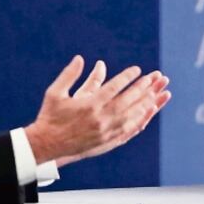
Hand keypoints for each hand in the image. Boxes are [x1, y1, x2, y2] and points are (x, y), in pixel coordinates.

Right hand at [25, 56, 171, 165]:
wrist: (46, 146)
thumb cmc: (50, 116)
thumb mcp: (55, 92)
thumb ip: (69, 75)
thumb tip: (79, 58)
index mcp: (88, 105)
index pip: (113, 88)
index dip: (127, 77)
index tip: (137, 69)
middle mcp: (100, 119)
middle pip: (127, 101)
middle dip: (142, 88)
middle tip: (153, 78)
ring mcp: (106, 132)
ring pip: (132, 116)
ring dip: (146, 103)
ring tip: (157, 92)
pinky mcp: (108, 142)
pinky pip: (129, 130)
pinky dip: (141, 120)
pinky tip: (149, 112)